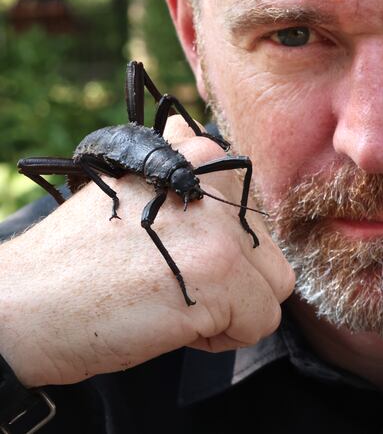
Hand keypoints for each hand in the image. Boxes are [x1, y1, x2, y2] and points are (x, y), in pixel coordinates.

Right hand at [0, 115, 294, 386]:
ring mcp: (220, 229)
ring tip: (174, 305)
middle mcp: (215, 187)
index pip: (254, 222)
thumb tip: (187, 128)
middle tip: (172, 288)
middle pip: (271, 258)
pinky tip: (171, 324)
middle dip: (233, 289)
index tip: (174, 259)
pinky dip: (222, 339)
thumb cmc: (75, 260)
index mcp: (196, 160)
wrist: (20, 306)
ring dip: (232, 314)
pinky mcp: (220, 275)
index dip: (222, 255)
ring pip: (273, 291)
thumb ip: (172, 164)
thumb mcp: (126, 191)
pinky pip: (262, 322)